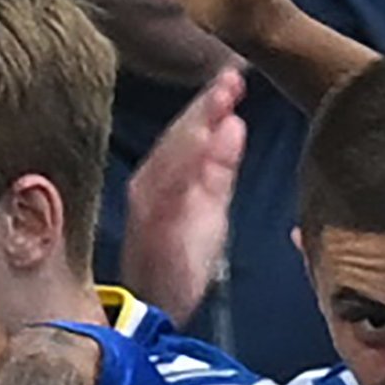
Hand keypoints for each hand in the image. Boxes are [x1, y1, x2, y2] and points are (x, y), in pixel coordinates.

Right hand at [117, 68, 243, 327]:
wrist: (154, 309)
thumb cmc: (180, 259)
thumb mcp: (209, 205)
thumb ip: (220, 165)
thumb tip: (234, 122)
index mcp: (167, 176)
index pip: (189, 132)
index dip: (211, 104)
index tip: (235, 76)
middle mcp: (152, 182)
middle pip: (179, 136)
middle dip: (205, 106)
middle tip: (232, 77)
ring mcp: (150, 202)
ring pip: (172, 153)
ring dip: (197, 123)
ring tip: (222, 96)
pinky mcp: (152, 224)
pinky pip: (169, 185)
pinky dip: (188, 159)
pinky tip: (207, 136)